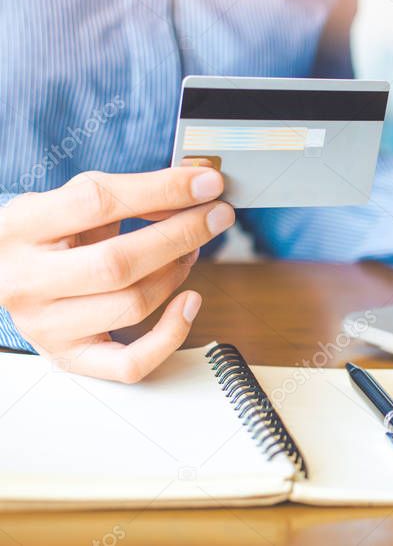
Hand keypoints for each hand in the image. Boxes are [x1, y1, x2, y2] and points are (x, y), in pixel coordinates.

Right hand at [0, 168, 234, 381]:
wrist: (2, 273)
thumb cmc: (49, 233)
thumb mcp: (74, 199)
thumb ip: (130, 192)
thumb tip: (196, 188)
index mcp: (23, 227)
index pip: (97, 203)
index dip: (161, 191)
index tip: (207, 183)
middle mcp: (27, 280)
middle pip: (119, 263)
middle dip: (181, 235)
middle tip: (218, 215)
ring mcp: (46, 326)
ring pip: (131, 306)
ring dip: (177, 273)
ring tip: (192, 250)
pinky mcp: (69, 358)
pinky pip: (130, 364)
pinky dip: (172, 335)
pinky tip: (190, 302)